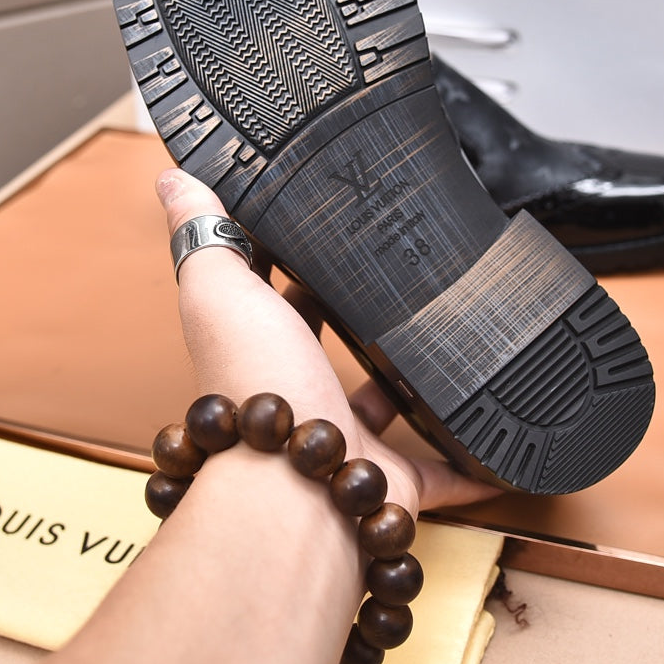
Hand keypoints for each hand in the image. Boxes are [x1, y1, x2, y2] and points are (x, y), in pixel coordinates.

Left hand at [156, 167, 500, 517]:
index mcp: (260, 347)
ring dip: (404, 385)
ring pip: (378, 410)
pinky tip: (491, 448)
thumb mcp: (223, 290)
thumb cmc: (258, 384)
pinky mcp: (388, 479)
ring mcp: (343, 440)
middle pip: (323, 352)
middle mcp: (297, 395)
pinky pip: (437, 474)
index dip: (286, 263)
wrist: (293, 486)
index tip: (319, 225)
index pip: (269, 296)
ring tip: (443, 345)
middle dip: (351, 319)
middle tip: (392, 279)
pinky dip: (464, 467)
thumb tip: (172, 178)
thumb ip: (204, 233)